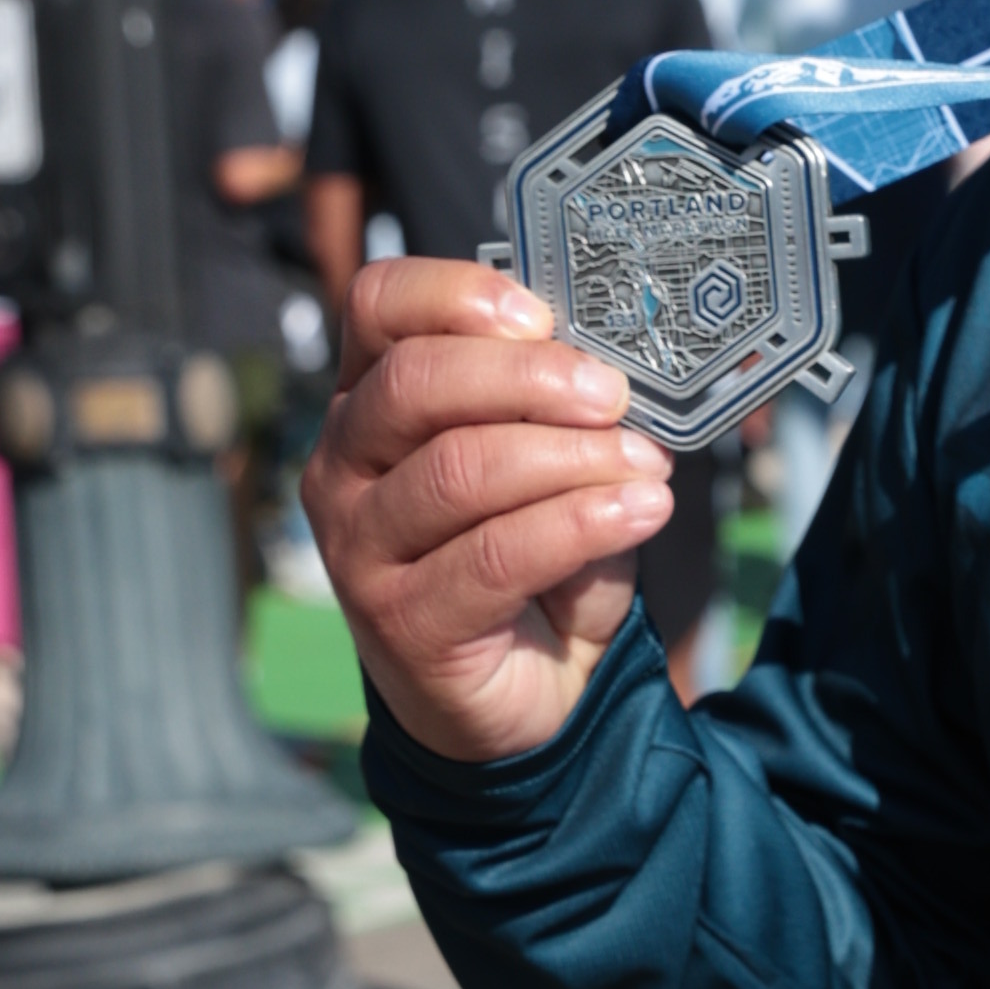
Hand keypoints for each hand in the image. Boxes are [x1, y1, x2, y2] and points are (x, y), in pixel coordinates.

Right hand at [305, 257, 676, 767]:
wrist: (518, 693)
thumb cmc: (528, 559)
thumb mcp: (546, 466)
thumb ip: (561, 413)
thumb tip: (618, 372)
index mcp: (372, 400)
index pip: (378, 307)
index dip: (457, 295)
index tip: (542, 315)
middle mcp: (344, 465)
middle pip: (415, 383)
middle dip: (528, 378)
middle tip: (611, 395)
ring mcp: (360, 546)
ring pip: (459, 469)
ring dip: (572, 459)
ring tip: (644, 468)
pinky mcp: (401, 619)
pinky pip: (494, 556)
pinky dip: (581, 525)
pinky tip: (639, 513)